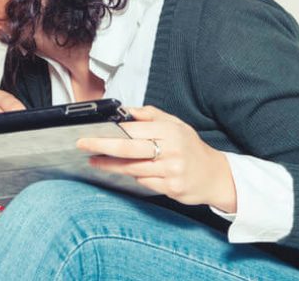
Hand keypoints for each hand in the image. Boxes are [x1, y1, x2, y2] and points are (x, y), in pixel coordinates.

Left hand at [76, 105, 236, 212]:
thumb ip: (150, 115)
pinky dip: (132, 176)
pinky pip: (143, 182)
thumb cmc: (191, 147)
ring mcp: (171, 171)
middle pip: (129, 148)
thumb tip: (124, 110)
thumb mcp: (176, 124)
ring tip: (95, 160)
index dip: (110, 130)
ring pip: (132, 168)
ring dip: (110, 165)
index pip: (133, 130)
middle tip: (83, 144)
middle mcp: (171, 151)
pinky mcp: (171, 188)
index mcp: (170, 131)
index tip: (91, 130)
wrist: (216, 175)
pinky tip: (124, 171)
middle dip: (102, 146)